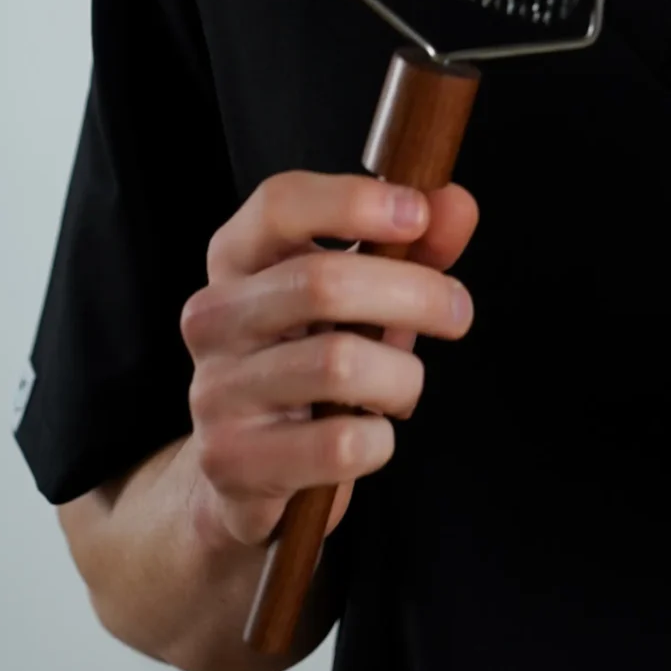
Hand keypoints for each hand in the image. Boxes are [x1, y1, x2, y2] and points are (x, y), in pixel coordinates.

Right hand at [179, 170, 477, 551]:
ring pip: (339, 365)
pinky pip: (339, 443)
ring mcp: (215, 391)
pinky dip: (379, 440)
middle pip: (322, 282)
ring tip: (402, 387)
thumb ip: (413, 248)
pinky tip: (370, 437)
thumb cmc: (312, 363)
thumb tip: (456, 205)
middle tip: (457, 311)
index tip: (417, 213)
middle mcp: (212, 317)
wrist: (245, 470)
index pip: (279, 203)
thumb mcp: (364, 299)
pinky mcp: (232, 460)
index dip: (353, 200)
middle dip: (414, 293)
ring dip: (401, 377)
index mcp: (237, 259)